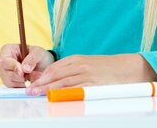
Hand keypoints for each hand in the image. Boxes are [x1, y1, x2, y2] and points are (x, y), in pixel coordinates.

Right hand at [0, 44, 54, 86]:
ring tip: (36, 77)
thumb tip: (25, 69)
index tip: (23, 72)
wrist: (41, 64)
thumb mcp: (38, 52)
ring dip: (24, 82)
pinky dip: (24, 86)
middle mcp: (2, 63)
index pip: (3, 61)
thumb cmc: (37, 55)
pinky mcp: (8, 83)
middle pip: (6, 73)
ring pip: (10, 82)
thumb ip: (31, 59)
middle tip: (36, 75)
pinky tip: (31, 81)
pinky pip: (14, 88)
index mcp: (6, 50)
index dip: (13, 67)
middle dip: (21, 77)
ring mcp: (4, 74)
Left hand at [26, 54, 156, 95]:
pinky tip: (56, 97)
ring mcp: (87, 75)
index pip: (54, 67)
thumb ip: (72, 69)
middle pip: (55, 75)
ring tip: (37, 94)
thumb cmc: (106, 68)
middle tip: (29, 90)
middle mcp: (80, 66)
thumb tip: (54, 79)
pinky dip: (64, 93)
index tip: (32, 82)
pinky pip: (76, 90)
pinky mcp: (94, 85)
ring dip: (48, 89)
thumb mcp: (87, 64)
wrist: (127, 68)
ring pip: (63, 82)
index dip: (41, 76)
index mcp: (77, 59)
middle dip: (40, 83)